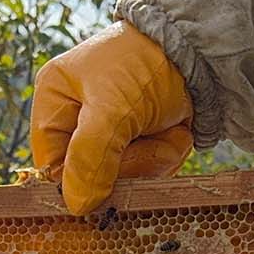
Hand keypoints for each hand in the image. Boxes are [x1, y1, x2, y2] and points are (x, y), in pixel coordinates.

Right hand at [31, 22, 193, 215]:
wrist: (201, 48)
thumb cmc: (144, 65)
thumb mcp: (111, 109)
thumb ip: (89, 157)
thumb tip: (77, 206)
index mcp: (56, 101)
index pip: (52, 164)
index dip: (78, 178)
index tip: (107, 176)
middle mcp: (79, 119)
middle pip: (92, 177)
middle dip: (128, 163)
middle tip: (145, 136)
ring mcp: (113, 133)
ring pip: (125, 179)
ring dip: (153, 159)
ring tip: (165, 129)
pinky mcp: (143, 141)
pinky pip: (150, 172)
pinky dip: (168, 154)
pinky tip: (175, 131)